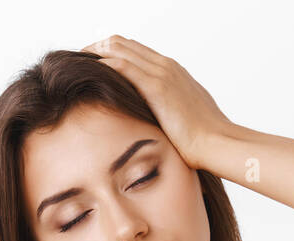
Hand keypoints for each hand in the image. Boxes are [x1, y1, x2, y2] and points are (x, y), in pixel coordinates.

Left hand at [81, 35, 233, 169]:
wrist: (218, 144)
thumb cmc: (206, 141)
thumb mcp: (186, 120)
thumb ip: (171, 115)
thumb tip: (158, 128)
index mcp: (173, 72)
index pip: (134, 51)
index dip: (110, 54)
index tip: (92, 66)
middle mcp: (166, 66)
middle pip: (121, 43)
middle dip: (95, 49)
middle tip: (77, 63)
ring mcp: (162, 73)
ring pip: (117, 47)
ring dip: (93, 53)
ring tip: (75, 66)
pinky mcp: (156, 86)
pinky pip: (121, 65)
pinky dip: (101, 65)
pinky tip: (87, 74)